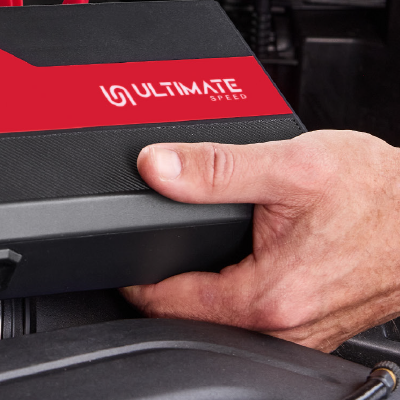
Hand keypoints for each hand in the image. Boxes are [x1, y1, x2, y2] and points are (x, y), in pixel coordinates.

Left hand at [123, 130, 399, 349]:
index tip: (123, 244)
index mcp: (268, 297)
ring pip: (223, 318)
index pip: (165, 302)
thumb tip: (154, 166)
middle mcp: (284, 327)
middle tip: (160, 233)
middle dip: (165, 277)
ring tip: (201, 240)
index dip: (133, 270)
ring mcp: (301, 332)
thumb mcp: (292, 164)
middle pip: (190, 314)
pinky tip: (243, 254)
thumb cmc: (379, 195)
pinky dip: (237, 287)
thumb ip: (215, 167)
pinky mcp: (314, 326)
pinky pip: (256, 315)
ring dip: (202, 283)